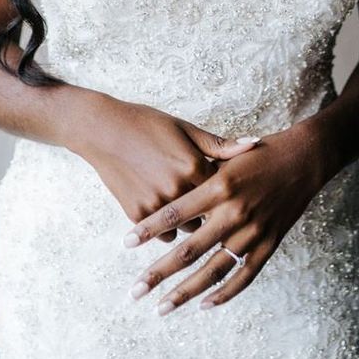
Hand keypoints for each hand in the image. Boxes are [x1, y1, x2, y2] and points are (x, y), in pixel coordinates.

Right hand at [78, 94, 260, 241]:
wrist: (102, 130)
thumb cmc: (146, 124)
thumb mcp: (184, 128)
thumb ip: (221, 145)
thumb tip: (256, 144)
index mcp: (194, 166)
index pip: (225, 191)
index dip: (228, 190)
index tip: (233, 191)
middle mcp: (177, 189)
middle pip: (209, 214)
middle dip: (212, 211)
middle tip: (214, 205)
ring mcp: (156, 205)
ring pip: (188, 228)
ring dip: (190, 222)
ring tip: (185, 206)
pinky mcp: (137, 215)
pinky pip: (164, 234)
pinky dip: (167, 228)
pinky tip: (166, 212)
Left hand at [122, 120, 328, 312]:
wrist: (304, 158)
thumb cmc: (260, 152)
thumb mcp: (227, 154)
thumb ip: (198, 171)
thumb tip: (167, 184)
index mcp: (219, 185)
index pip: (175, 213)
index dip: (149, 229)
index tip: (125, 243)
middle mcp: (234, 212)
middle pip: (189, 250)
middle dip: (158, 272)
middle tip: (135, 291)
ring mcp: (253, 232)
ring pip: (213, 270)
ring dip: (185, 292)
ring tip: (162, 307)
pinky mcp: (269, 245)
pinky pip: (244, 276)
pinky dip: (224, 293)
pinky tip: (203, 305)